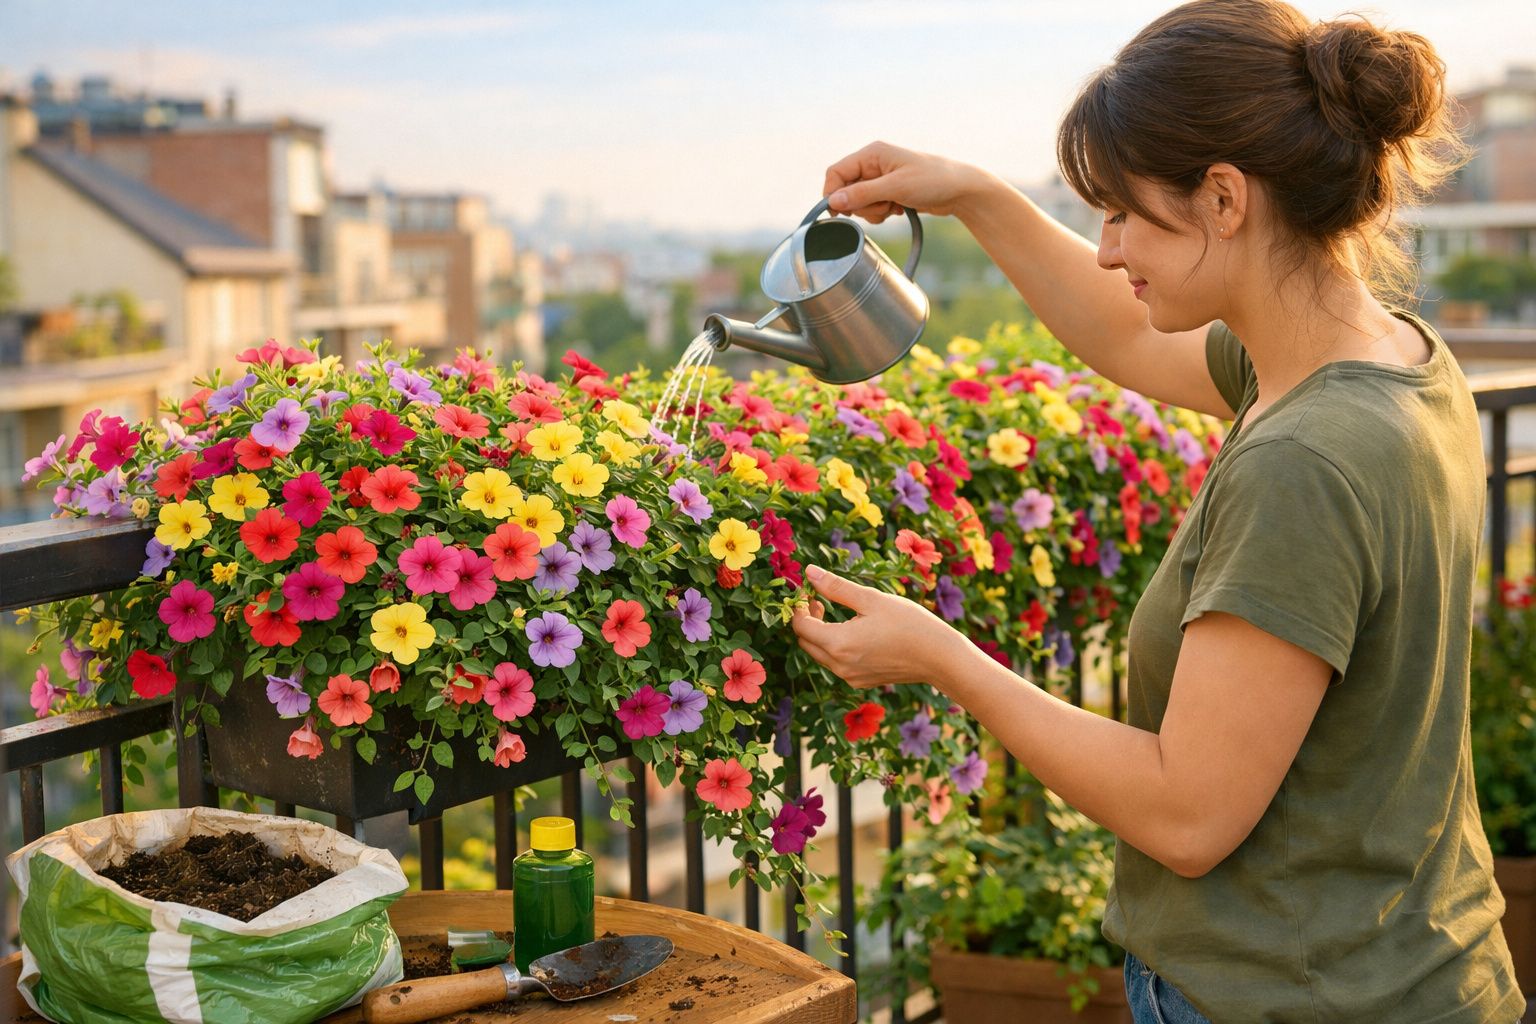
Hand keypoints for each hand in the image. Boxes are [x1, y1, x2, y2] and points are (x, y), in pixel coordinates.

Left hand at [790, 565, 960, 688]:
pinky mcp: (861, 681)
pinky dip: (835, 647)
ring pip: (820, 654)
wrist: (939, 658)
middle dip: (807, 620)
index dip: (799, 606)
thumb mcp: (872, 599)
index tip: (809, 591)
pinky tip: (854, 632)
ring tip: (836, 613)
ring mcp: (850, 677)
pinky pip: (837, 664)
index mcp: (838, 643)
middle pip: (806, 642)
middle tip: (820, 600)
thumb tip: (809, 572)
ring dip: (820, 634)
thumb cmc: (909, 623)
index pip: (800, 626)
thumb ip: (836, 587)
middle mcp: (840, 666)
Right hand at [822, 141, 992, 222]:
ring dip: (873, 211)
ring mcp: (881, 179)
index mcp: (872, 153)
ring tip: (895, 206)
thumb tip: (832, 201)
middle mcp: (873, 164)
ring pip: (859, 202)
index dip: (833, 193)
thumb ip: (862, 194)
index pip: (836, 172)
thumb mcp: (895, 187)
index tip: (838, 213)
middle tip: (883, 205)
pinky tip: (899, 209)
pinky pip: (872, 208)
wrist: (961, 191)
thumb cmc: (933, 181)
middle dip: (861, 205)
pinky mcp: (888, 192)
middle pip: (846, 190)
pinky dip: (882, 213)